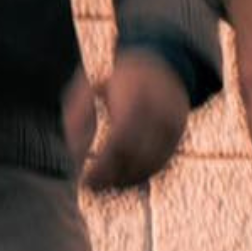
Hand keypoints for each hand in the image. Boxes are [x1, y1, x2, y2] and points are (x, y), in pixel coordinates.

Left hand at [79, 55, 189, 189]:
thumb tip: (74, 150)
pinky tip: (121, 178)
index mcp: (134, 99)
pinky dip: (140, 176)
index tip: (85, 179)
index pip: (120, 142)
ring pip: (149, 167)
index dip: (103, 166)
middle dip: (111, 178)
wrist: (162, 64)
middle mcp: (158, 115)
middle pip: (136, 159)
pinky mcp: (178, 138)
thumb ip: (77, 113)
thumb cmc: (117, 79)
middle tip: (90, 186)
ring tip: (103, 184)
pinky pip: (160, 165)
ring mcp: (171, 128)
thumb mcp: (91, 86)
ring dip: (125, 181)